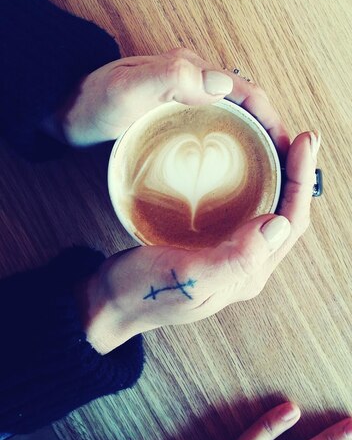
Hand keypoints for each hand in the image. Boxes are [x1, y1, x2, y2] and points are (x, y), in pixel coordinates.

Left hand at [50, 47, 289, 152]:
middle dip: (269, 130)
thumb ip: (170, 77)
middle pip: (245, 104)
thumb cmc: (91, 101)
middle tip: (280, 167)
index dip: (271, 117)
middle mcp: (191, 80)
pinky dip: (229, 144)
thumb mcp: (128, 90)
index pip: (246, 90)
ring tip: (263, 172)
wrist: (63, 111)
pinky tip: (227, 169)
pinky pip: (212, 127)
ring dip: (252, 138)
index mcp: (189, 70)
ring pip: (231, 117)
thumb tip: (223, 83)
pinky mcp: (173, 114)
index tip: (286, 148)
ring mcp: (182, 97)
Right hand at [78, 127, 317, 354]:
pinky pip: (245, 209)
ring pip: (269, 210)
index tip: (305, 142)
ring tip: (279, 144)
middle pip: (287, 214)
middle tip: (300, 137)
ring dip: (281, 178)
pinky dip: (254, 183)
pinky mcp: (212, 243)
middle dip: (298, 175)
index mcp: (247, 273)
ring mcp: (230, 254)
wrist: (109, 302)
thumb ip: (235, 259)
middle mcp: (246, 264)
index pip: (291, 223)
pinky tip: (246, 166)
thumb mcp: (186, 276)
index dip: (302, 181)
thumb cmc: (143, 292)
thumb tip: (279, 224)